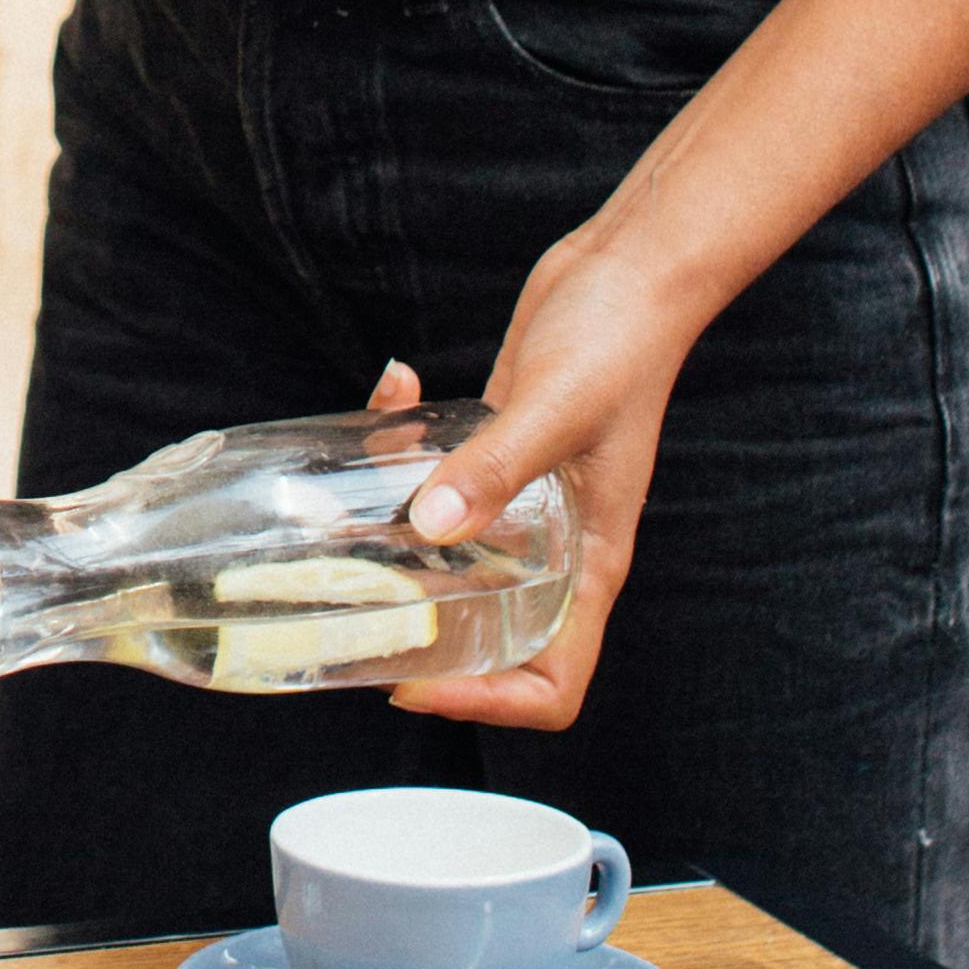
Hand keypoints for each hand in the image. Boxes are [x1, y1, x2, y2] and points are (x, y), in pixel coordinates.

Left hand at [363, 241, 698, 733]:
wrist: (635, 263)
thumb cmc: (621, 338)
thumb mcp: (557, 407)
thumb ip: (496, 466)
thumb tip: (430, 527)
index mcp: (591, 563)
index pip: (554, 682)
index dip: (488, 705)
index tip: (418, 686)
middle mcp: (556, 546)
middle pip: (488, 635)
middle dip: (415, 631)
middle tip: (346, 610)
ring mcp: (522, 499)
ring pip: (447, 555)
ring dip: (387, 535)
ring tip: (333, 505)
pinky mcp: (494, 451)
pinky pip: (436, 474)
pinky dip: (402, 440)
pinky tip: (394, 386)